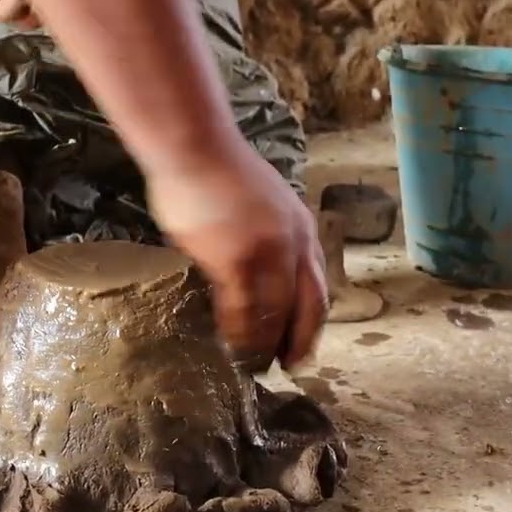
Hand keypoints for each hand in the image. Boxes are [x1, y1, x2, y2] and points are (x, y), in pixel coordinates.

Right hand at [145, 145, 327, 369]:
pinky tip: (231, 341)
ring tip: (252, 362)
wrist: (194, 146)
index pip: (317, 286)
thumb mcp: (263, 203)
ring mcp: (267, 253)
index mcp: (302, 228)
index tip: (303, 345)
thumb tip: (256, 267)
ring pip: (274, 313)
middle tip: (288, 366)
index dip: (312, 322)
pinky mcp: (236, 260)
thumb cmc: (216, 169)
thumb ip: (268, 235)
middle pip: (307, 306)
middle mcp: (294, 243)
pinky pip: (242, 309)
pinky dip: (239, 331)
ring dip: (265, 341)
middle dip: (299, 341)